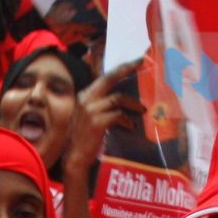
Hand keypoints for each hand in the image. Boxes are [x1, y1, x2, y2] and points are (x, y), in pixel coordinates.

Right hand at [64, 60, 139, 175]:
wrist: (74, 157)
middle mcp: (86, 99)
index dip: (120, 68)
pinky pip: (118, 115)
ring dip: (133, 104)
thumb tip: (121, 97)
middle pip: (110, 78)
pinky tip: (131, 126)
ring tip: (142, 109)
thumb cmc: (84, 137)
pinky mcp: (97, 122)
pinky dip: (127, 120)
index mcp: (84, 95)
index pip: (103, 77)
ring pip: (118, 98)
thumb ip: (101, 104)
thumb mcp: (89, 115)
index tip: (135, 61)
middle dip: (126, 69)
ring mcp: (90, 110)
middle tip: (140, 64)